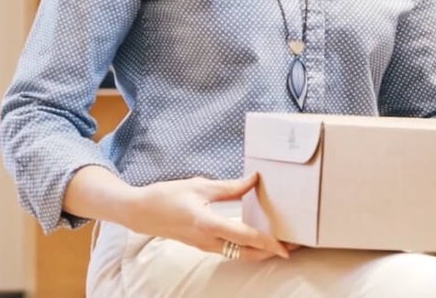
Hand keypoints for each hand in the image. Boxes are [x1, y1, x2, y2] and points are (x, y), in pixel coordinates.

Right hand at [114, 174, 291, 261]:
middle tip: (294, 246)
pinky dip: (247, 247)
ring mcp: (206, 246)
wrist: (141, 212)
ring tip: (280, 242)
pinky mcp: (204, 245)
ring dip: (261, 251)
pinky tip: (257, 237)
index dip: (269, 243)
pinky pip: (231, 250)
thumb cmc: (166, 196)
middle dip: (272, 252)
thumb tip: (254, 180)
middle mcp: (209, 240)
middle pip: (247, 253)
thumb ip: (230, 187)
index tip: (286, 247)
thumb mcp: (199, 186)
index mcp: (208, 224)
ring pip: (240, 255)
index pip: (246, 237)